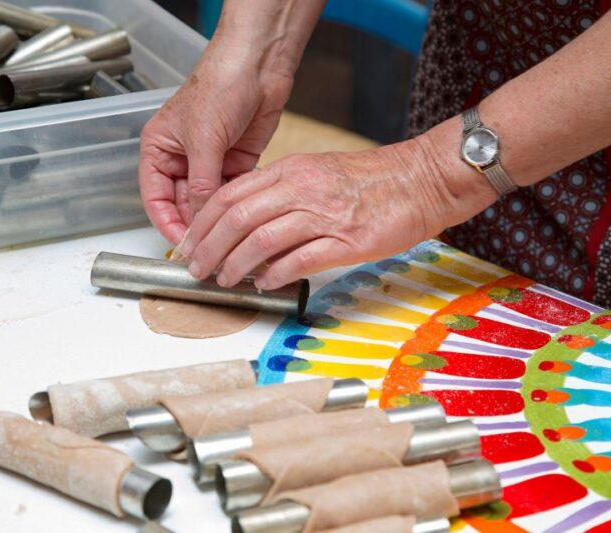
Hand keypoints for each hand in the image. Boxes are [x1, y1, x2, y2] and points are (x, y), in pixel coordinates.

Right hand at [138, 44, 292, 243]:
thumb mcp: (204, 140)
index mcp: (159, 149)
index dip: (167, 224)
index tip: (182, 248)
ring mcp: (210, 162)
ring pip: (208, 202)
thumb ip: (200, 184)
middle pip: (182, 204)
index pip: (155, 198)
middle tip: (208, 251)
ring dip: (217, 220)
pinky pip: (232, 194)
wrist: (259, 64)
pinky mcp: (236, 163)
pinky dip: (236, 207)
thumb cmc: (220, 86)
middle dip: (194, 227)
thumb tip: (199, 222)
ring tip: (227, 242)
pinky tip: (242, 222)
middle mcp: (182, 158)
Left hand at [179, 120, 498, 288]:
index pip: (230, 193)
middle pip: (237, 217)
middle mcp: (301, 188)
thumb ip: (280, 193)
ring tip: (224, 280)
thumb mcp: (316, 172)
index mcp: (290, 170)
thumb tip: (247, 224)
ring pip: (261, 239)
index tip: (189, 242)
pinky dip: (275, 274)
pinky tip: (263, 283)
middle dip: (209, 247)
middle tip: (195, 268)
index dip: (202, 222)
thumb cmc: (371, 180)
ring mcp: (323, 214)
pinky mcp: (346, 240)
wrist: (421, 180)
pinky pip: (299, 259)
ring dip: (235, 264)